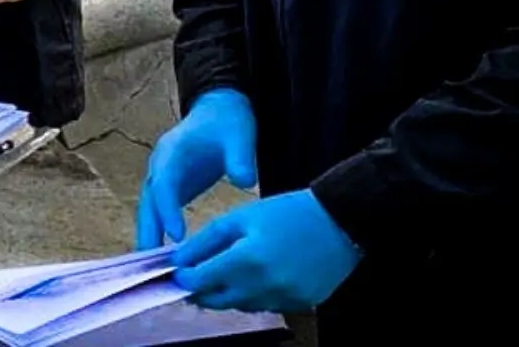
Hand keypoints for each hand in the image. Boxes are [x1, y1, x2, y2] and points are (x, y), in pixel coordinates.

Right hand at [136, 88, 256, 249]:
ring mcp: (163, 176)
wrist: (219, 108)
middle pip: (149, 202)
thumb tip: (243, 181)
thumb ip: (240, 157)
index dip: (168, 210)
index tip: (177, 235)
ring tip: (154, 268)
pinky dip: (160, 231)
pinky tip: (167, 256)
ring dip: (150, 235)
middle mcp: (161, 166)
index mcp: (172, 151)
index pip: (165, 183)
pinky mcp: (171, 186)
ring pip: (150, 209)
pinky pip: (160, 211)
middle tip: (151, 263)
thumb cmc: (227, 120)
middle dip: (149, 231)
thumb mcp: (239, 134)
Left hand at [173, 189, 361, 312]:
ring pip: (239, 306)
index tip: (180, 271)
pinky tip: (255, 278)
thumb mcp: (242, 216)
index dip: (184, 277)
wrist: (339, 222)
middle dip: (201, 290)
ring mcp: (283, 299)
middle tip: (195, 276)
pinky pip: (264, 306)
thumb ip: (206, 240)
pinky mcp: (298, 304)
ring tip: (225, 274)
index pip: (200, 281)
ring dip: (226, 293)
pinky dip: (253, 296)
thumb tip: (180, 259)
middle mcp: (264, 286)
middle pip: (217, 301)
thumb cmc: (287, 213)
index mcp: (247, 260)